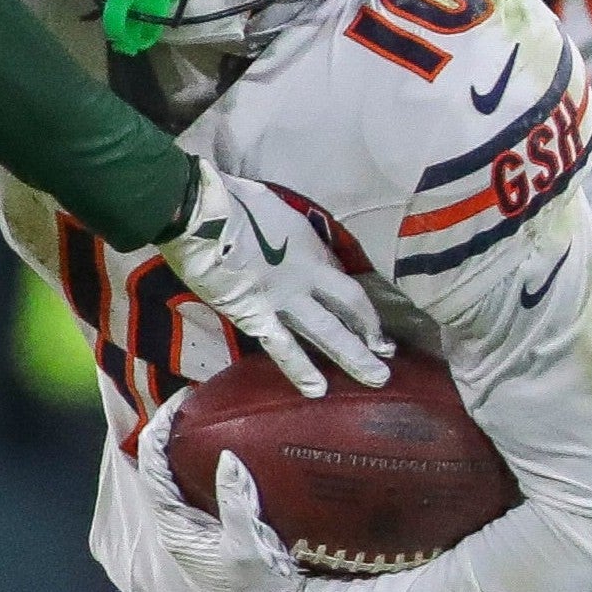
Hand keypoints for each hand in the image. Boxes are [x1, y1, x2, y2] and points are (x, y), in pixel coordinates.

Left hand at [137, 395, 303, 591]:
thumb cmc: (257, 587)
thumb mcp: (247, 546)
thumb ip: (235, 502)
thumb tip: (227, 457)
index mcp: (174, 526)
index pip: (152, 468)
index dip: (158, 431)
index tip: (179, 401)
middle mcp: (178, 521)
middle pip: (162, 466)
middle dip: (173, 430)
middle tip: (197, 397)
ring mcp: (196, 523)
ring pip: (181, 473)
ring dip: (189, 442)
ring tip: (209, 409)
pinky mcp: (216, 524)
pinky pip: (203, 484)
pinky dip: (209, 459)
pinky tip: (229, 441)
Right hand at [158, 160, 390, 396]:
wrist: (202, 213)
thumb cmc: (231, 201)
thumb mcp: (273, 209)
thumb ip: (285, 232)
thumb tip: (281, 237)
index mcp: (311, 245)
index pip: (342, 278)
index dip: (356, 302)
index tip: (364, 317)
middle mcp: (308, 274)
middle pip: (350, 306)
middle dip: (371, 331)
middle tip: (389, 354)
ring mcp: (285, 298)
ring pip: (328, 331)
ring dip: (354, 355)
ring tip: (377, 378)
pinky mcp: (257, 315)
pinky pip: (283, 346)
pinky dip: (301, 369)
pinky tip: (318, 390)